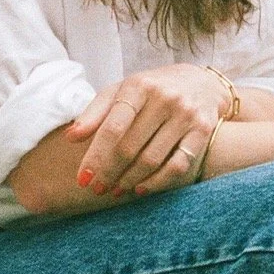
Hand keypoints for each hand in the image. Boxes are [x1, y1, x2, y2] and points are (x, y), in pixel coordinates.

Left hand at [66, 64, 231, 198]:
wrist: (202, 83)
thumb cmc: (152, 90)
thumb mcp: (122, 91)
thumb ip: (96, 112)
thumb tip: (71, 137)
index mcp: (139, 86)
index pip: (113, 127)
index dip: (95, 156)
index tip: (83, 178)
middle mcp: (164, 98)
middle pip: (130, 147)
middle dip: (109, 172)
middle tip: (97, 188)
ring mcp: (186, 115)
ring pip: (152, 159)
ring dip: (129, 181)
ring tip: (115, 190)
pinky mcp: (202, 131)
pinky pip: (177, 166)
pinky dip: (156, 183)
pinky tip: (140, 189)